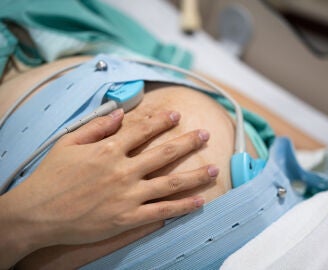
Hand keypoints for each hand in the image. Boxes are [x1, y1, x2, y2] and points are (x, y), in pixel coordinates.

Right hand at [0, 108, 217, 266]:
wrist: (37, 213)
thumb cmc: (51, 177)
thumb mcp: (68, 143)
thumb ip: (96, 127)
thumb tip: (120, 113)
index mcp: (109, 150)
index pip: (143, 130)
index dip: (162, 121)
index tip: (177, 115)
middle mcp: (123, 170)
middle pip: (164, 153)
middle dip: (188, 142)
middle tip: (205, 134)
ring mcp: (128, 195)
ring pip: (170, 183)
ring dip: (194, 175)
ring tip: (213, 168)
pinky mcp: (127, 218)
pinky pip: (161, 211)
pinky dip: (182, 206)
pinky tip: (198, 201)